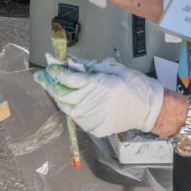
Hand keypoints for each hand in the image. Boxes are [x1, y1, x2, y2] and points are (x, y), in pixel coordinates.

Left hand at [33, 59, 165, 136]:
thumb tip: (68, 62)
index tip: (50, 66)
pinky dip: (69, 107)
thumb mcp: (112, 68)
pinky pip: (75, 117)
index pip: (68, 78)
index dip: (56, 71)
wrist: (149, 109)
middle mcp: (93, 103)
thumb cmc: (134, 85)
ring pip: (65, 107)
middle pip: (62, 93)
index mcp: (99, 85)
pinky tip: (66, 99)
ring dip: (57, 96)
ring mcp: (93, 118)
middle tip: (40, 76)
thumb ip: (88, 66)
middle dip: (49, 83)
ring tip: (50, 86)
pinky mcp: (94, 128)